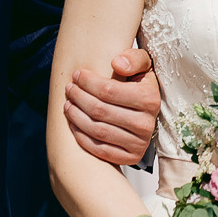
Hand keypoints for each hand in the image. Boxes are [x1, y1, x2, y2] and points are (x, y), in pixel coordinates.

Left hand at [63, 49, 160, 166]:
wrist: (147, 112)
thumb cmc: (139, 84)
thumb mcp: (142, 66)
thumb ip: (133, 59)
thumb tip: (116, 64)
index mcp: (150, 98)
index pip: (108, 90)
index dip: (87, 82)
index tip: (77, 75)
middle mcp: (146, 124)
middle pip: (100, 111)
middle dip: (79, 97)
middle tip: (69, 89)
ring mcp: (139, 143)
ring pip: (97, 130)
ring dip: (76, 116)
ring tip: (68, 104)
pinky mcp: (130, 157)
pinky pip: (99, 149)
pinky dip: (81, 136)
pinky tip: (74, 123)